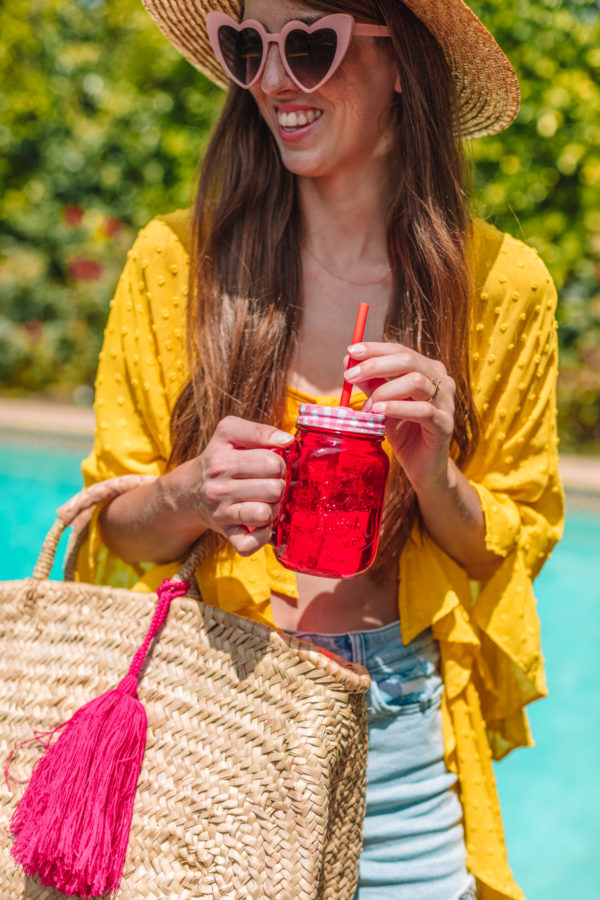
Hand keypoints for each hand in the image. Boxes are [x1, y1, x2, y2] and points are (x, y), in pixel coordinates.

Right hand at [164, 416, 292, 556]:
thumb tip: (287, 440)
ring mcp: (221, 513)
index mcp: (222, 460)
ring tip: (266, 501)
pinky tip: (261, 524)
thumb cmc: (218, 459)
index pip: (272, 462)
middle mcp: (219, 487)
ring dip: (273, 509)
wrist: (188, 491)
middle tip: (269, 484)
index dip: (279, 463)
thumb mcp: (229, 433)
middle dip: (278, 486)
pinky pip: (249, 544)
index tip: (270, 466)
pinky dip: (262, 536)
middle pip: (274, 488)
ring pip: (265, 514)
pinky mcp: (225, 533)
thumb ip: (259, 431)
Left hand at [343, 342, 455, 494]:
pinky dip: (397, 408)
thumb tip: (349, 360)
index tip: (351, 352)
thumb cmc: (405, 432)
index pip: (401, 350)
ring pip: (416, 382)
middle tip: (349, 376)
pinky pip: (423, 410)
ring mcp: (446, 402)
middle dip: (375, 365)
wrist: (423, 467)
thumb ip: (371, 383)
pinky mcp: (445, 424)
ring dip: (385, 390)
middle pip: (409, 360)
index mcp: (428, 371)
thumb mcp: (383, 404)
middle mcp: (442, 381)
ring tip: (367, 406)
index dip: (375, 349)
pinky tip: (379, 412)